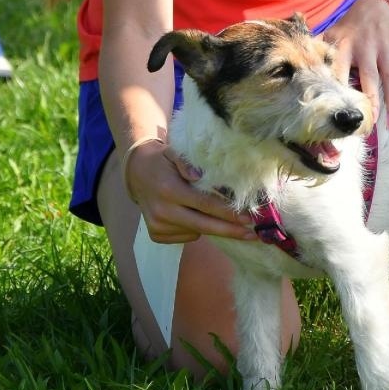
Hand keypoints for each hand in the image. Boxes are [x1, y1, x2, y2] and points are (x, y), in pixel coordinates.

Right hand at [124, 141, 259, 244]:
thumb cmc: (163, 161)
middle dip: (229, 231)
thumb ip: (187, 162)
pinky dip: (194, 229)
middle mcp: (163, 211)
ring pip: (196, 232)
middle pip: (204, 225)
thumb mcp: (174, 153)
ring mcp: (158, 226)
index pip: (205, 205)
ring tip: (211, 212)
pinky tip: (190, 214)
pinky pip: (185, 236)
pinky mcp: (156, 235)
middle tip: (251, 235)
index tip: (248, 218)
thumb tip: (199, 176)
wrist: (136, 174)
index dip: (228, 213)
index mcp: (170, 190)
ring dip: (210, 225)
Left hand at [324, 0, 388, 127]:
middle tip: (365, 124)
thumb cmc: (352, 25)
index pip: (340, 70)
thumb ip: (317, 49)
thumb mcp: (333, 33)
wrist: (381, 3)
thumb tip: (294, 64)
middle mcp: (367, 48)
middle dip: (368, 102)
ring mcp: (388, 50)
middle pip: (369, 78)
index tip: (335, 112)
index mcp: (346, 45)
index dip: (338, 90)